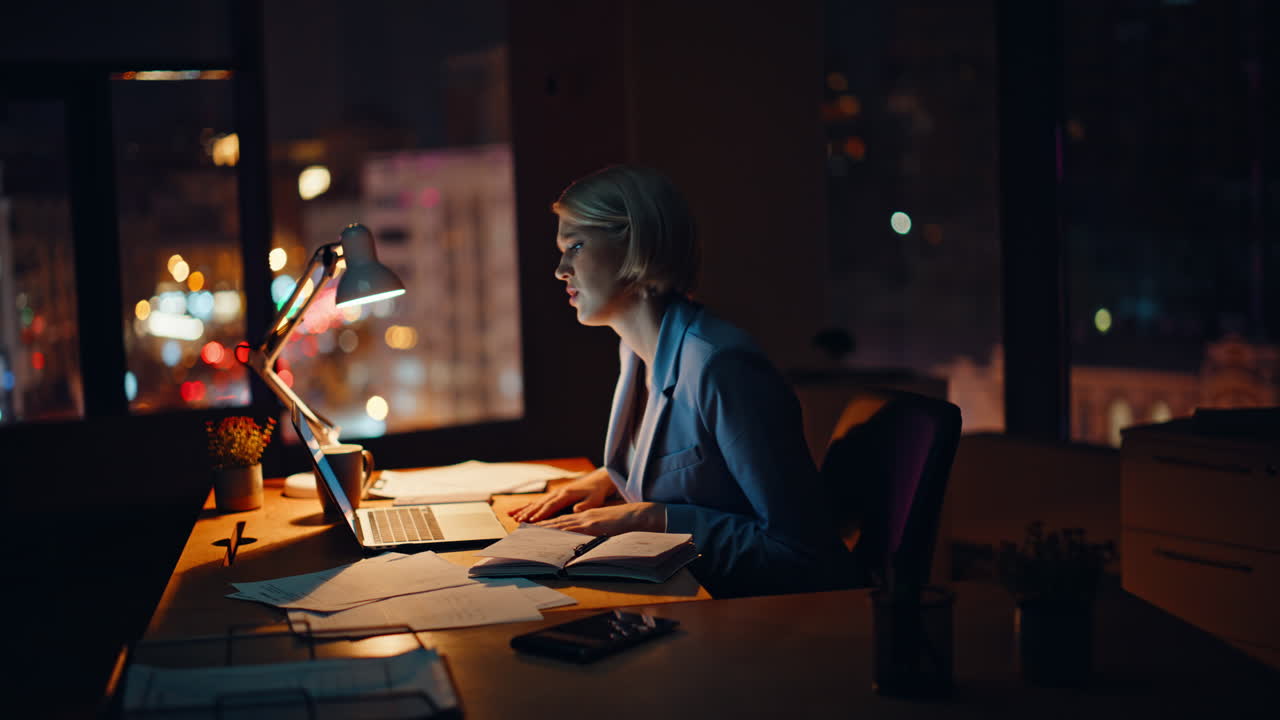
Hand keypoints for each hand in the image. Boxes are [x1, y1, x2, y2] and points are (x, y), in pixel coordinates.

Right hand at [509, 468, 614, 522]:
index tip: (532, 520)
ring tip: (512, 516)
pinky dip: (528, 506)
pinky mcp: (554, 496)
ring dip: (525, 510)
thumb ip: (585, 505)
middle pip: (540, 504)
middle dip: (528, 513)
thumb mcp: (595, 499)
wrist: (597, 481)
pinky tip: (519, 511)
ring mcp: (555, 494)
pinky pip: (539, 502)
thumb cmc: (597, 492)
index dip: (541, 513)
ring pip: (537, 503)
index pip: (551, 505)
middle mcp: (558, 493)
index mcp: (566, 494)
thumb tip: (576, 509)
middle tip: (518, 521)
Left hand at [535, 502, 665, 535]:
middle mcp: (584, 516)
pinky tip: (551, 534)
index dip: (546, 524)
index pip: (562, 522)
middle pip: (557, 522)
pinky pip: (574, 529)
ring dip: (544, 528)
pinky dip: (561, 531)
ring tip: (528, 531)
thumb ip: (594, 533)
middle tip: (521, 528)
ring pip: (561, 524)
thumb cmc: (626, 523)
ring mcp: (588, 520)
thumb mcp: (607, 528)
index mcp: (586, 517)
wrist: (641, 515)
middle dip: (539, 526)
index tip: (531, 528)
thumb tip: (584, 544)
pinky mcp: (594, 524)